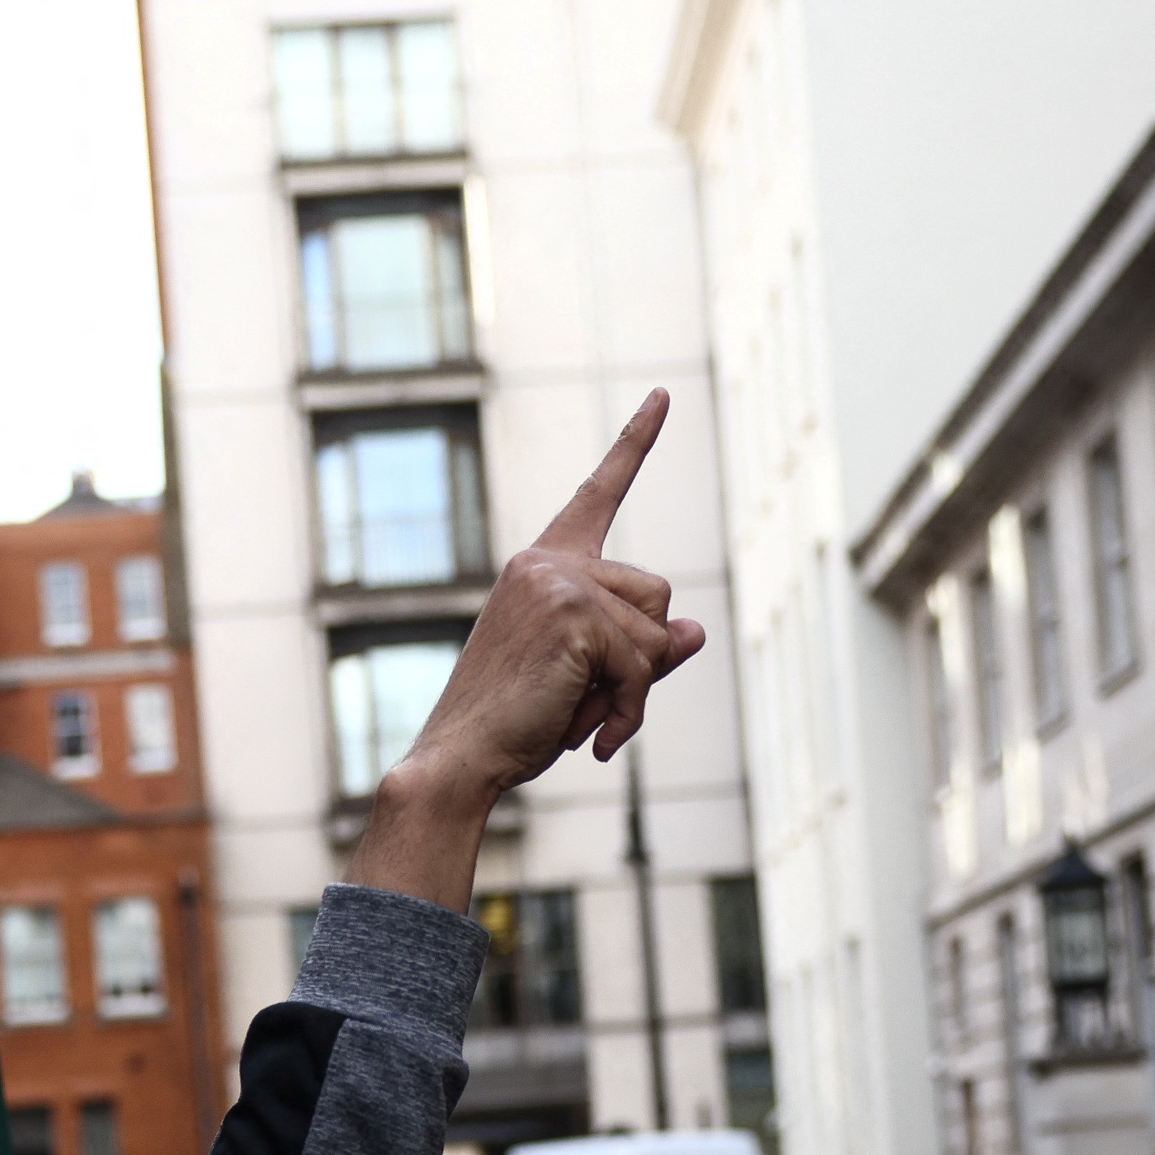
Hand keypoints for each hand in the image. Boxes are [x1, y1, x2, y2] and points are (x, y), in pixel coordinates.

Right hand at [353, 392, 703, 905]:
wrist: (460, 759)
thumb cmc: (516, 726)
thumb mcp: (590, 682)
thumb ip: (643, 652)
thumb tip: (694, 630)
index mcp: (542, 566)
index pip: (599, 494)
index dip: (635, 443)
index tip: (663, 395)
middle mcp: (546, 562)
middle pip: (656, 593)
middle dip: (641, 660)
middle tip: (593, 707)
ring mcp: (557, 581)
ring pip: (656, 631)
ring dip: (636, 689)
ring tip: (586, 721)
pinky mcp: (572, 612)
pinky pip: (643, 663)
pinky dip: (629, 711)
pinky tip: (593, 739)